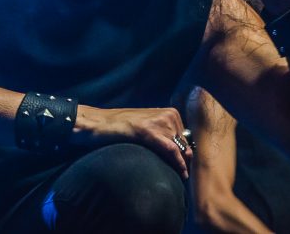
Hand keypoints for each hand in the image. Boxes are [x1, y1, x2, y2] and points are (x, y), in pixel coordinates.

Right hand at [71, 105, 192, 179]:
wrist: (98, 122)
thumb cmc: (121, 127)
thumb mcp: (149, 126)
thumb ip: (165, 134)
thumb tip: (183, 152)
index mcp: (171, 112)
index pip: (188, 137)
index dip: (189, 153)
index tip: (192, 167)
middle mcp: (169, 114)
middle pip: (186, 143)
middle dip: (187, 159)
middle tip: (188, 174)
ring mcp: (160, 121)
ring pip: (180, 148)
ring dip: (183, 164)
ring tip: (184, 177)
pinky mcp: (149, 131)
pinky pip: (171, 150)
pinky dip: (178, 163)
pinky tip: (182, 173)